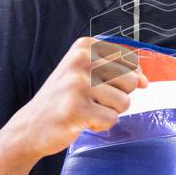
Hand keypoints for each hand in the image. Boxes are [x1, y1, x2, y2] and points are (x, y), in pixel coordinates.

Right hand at [10, 36, 147, 158]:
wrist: (30, 127)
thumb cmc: (63, 99)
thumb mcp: (86, 73)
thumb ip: (117, 71)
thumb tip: (145, 81)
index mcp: (85, 47)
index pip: (129, 60)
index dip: (125, 78)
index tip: (104, 86)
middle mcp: (81, 61)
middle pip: (130, 81)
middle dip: (117, 96)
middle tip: (92, 100)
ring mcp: (78, 85)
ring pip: (124, 102)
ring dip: (108, 112)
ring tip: (85, 110)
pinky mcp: (77, 109)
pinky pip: (111, 119)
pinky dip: (100, 125)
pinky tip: (81, 121)